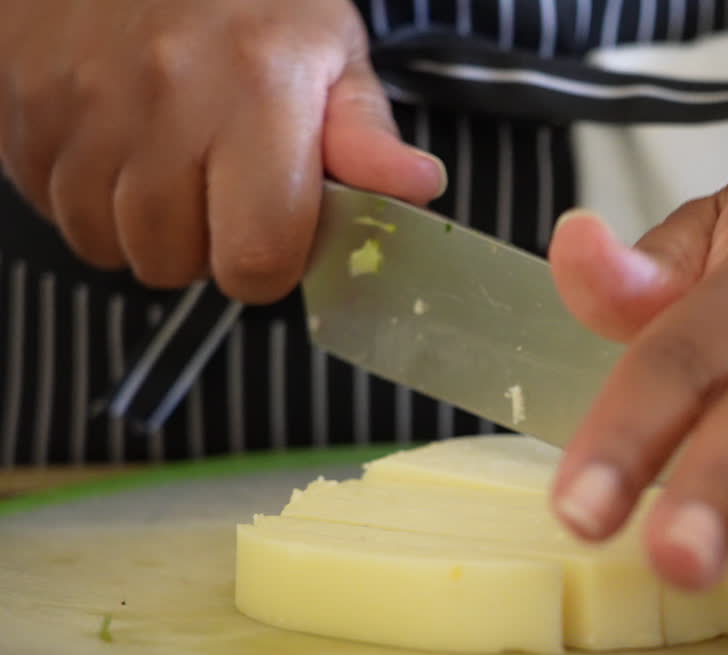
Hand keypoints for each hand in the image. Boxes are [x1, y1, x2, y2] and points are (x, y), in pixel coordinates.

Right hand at [0, 0, 444, 302]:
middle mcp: (166, 99)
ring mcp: (82, 105)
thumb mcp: (327, 50)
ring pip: (111, 246)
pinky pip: (55, 209)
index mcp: (259, 90)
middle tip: (219, 186)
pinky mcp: (23, 110)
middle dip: (206, 247)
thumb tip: (420, 188)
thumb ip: (365, 134)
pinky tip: (118, 146)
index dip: (271, 264)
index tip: (276, 230)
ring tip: (168, 163)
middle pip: (177, 263)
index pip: (258, 256)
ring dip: (144, 228)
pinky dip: (89, 197)